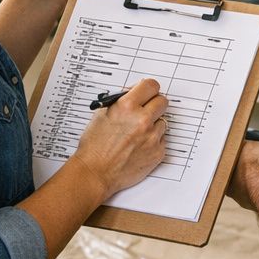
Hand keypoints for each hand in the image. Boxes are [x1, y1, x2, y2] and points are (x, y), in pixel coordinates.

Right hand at [72, 78, 168, 198]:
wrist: (95, 172)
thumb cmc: (95, 146)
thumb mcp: (102, 114)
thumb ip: (121, 101)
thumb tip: (134, 93)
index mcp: (127, 106)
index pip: (151, 85)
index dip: (148, 89)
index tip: (147, 93)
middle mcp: (142, 120)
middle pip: (162, 101)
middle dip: (154, 104)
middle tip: (145, 111)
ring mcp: (152, 137)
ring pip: (163, 121)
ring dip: (153, 125)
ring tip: (137, 133)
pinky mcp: (158, 152)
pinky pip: (162, 139)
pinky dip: (152, 141)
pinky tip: (138, 146)